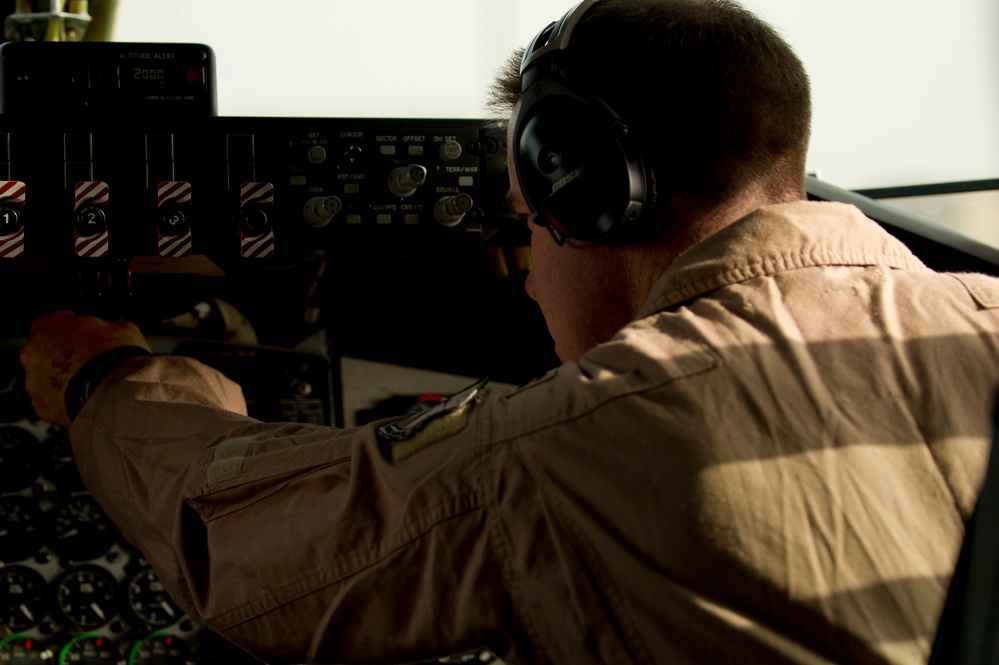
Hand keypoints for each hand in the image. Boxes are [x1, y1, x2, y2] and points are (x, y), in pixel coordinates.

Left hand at [20, 311, 150, 428]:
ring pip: (47, 379)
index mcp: (48, 325)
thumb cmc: (116, 355)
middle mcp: (32, 351)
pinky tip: (88, 403)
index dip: (77, 332)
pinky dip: (66, 404)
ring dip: (64, 381)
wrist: (116, 392)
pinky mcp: (42, 406)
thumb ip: (112, 327)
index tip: (91, 340)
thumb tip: (118, 327)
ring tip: (92, 387)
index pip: (56, 324)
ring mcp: (33, 381)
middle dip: (65, 357)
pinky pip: (53, 403)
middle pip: (46, 352)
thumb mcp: (123, 330)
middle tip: (91, 364)